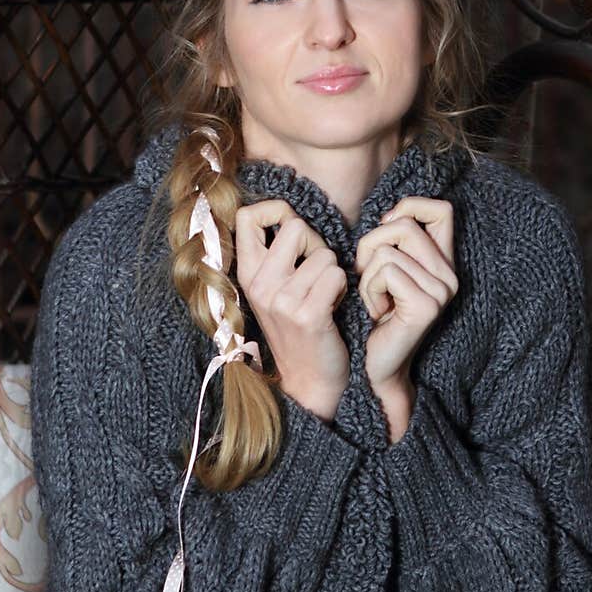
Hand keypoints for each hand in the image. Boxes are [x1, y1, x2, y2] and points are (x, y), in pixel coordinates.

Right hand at [234, 199, 349, 421]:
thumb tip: (289, 213)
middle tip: (318, 270)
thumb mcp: (276, 289)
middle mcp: (259, 285)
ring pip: (324, 253)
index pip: (247, 215)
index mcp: (247, 274)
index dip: (276, 210)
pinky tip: (334, 306)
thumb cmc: (301, 326)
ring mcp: (281, 301)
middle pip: (295, 225)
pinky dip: (343, 288)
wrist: (311, 380)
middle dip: (316, 242)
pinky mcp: (307, 315)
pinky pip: (337, 275)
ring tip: (326, 295)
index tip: (292, 229)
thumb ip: (277, 254)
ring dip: (334, 272)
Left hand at [354, 196, 458, 402]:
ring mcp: (441, 291)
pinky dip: (370, 290)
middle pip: (405, 226)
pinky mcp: (426, 306)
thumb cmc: (376, 313)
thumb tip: (389, 216)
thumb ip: (394, 241)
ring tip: (376, 299)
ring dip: (367, 275)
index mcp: (444, 262)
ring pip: (388, 251)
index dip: (410, 207)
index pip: (442, 209)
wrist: (378, 365)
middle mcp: (450, 275)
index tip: (387, 228)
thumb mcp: (386, 268)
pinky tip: (377, 311)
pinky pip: (386, 273)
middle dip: (371, 245)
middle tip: (369, 276)